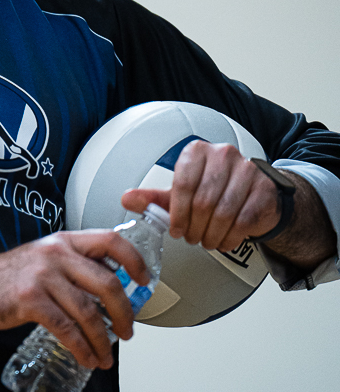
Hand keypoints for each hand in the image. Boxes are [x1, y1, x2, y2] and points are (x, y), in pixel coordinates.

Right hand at [0, 230, 149, 369]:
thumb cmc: (9, 277)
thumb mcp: (44, 259)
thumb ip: (75, 268)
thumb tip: (110, 290)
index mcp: (64, 241)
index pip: (111, 240)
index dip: (134, 260)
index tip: (145, 280)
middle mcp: (56, 253)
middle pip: (107, 281)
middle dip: (124, 312)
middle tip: (128, 330)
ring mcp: (42, 275)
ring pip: (88, 310)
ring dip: (103, 338)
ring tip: (107, 355)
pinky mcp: (29, 300)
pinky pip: (67, 328)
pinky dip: (82, 347)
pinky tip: (87, 358)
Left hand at [121, 141, 279, 251]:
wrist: (255, 193)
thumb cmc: (215, 191)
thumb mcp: (181, 193)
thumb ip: (154, 198)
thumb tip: (127, 198)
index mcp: (198, 152)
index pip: (183, 184)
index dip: (177, 213)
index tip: (175, 229)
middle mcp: (223, 155)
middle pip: (203, 201)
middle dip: (194, 228)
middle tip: (192, 237)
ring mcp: (247, 171)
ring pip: (223, 213)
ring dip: (211, 235)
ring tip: (207, 240)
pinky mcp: (264, 190)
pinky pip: (243, 221)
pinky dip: (230, 237)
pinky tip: (225, 239)